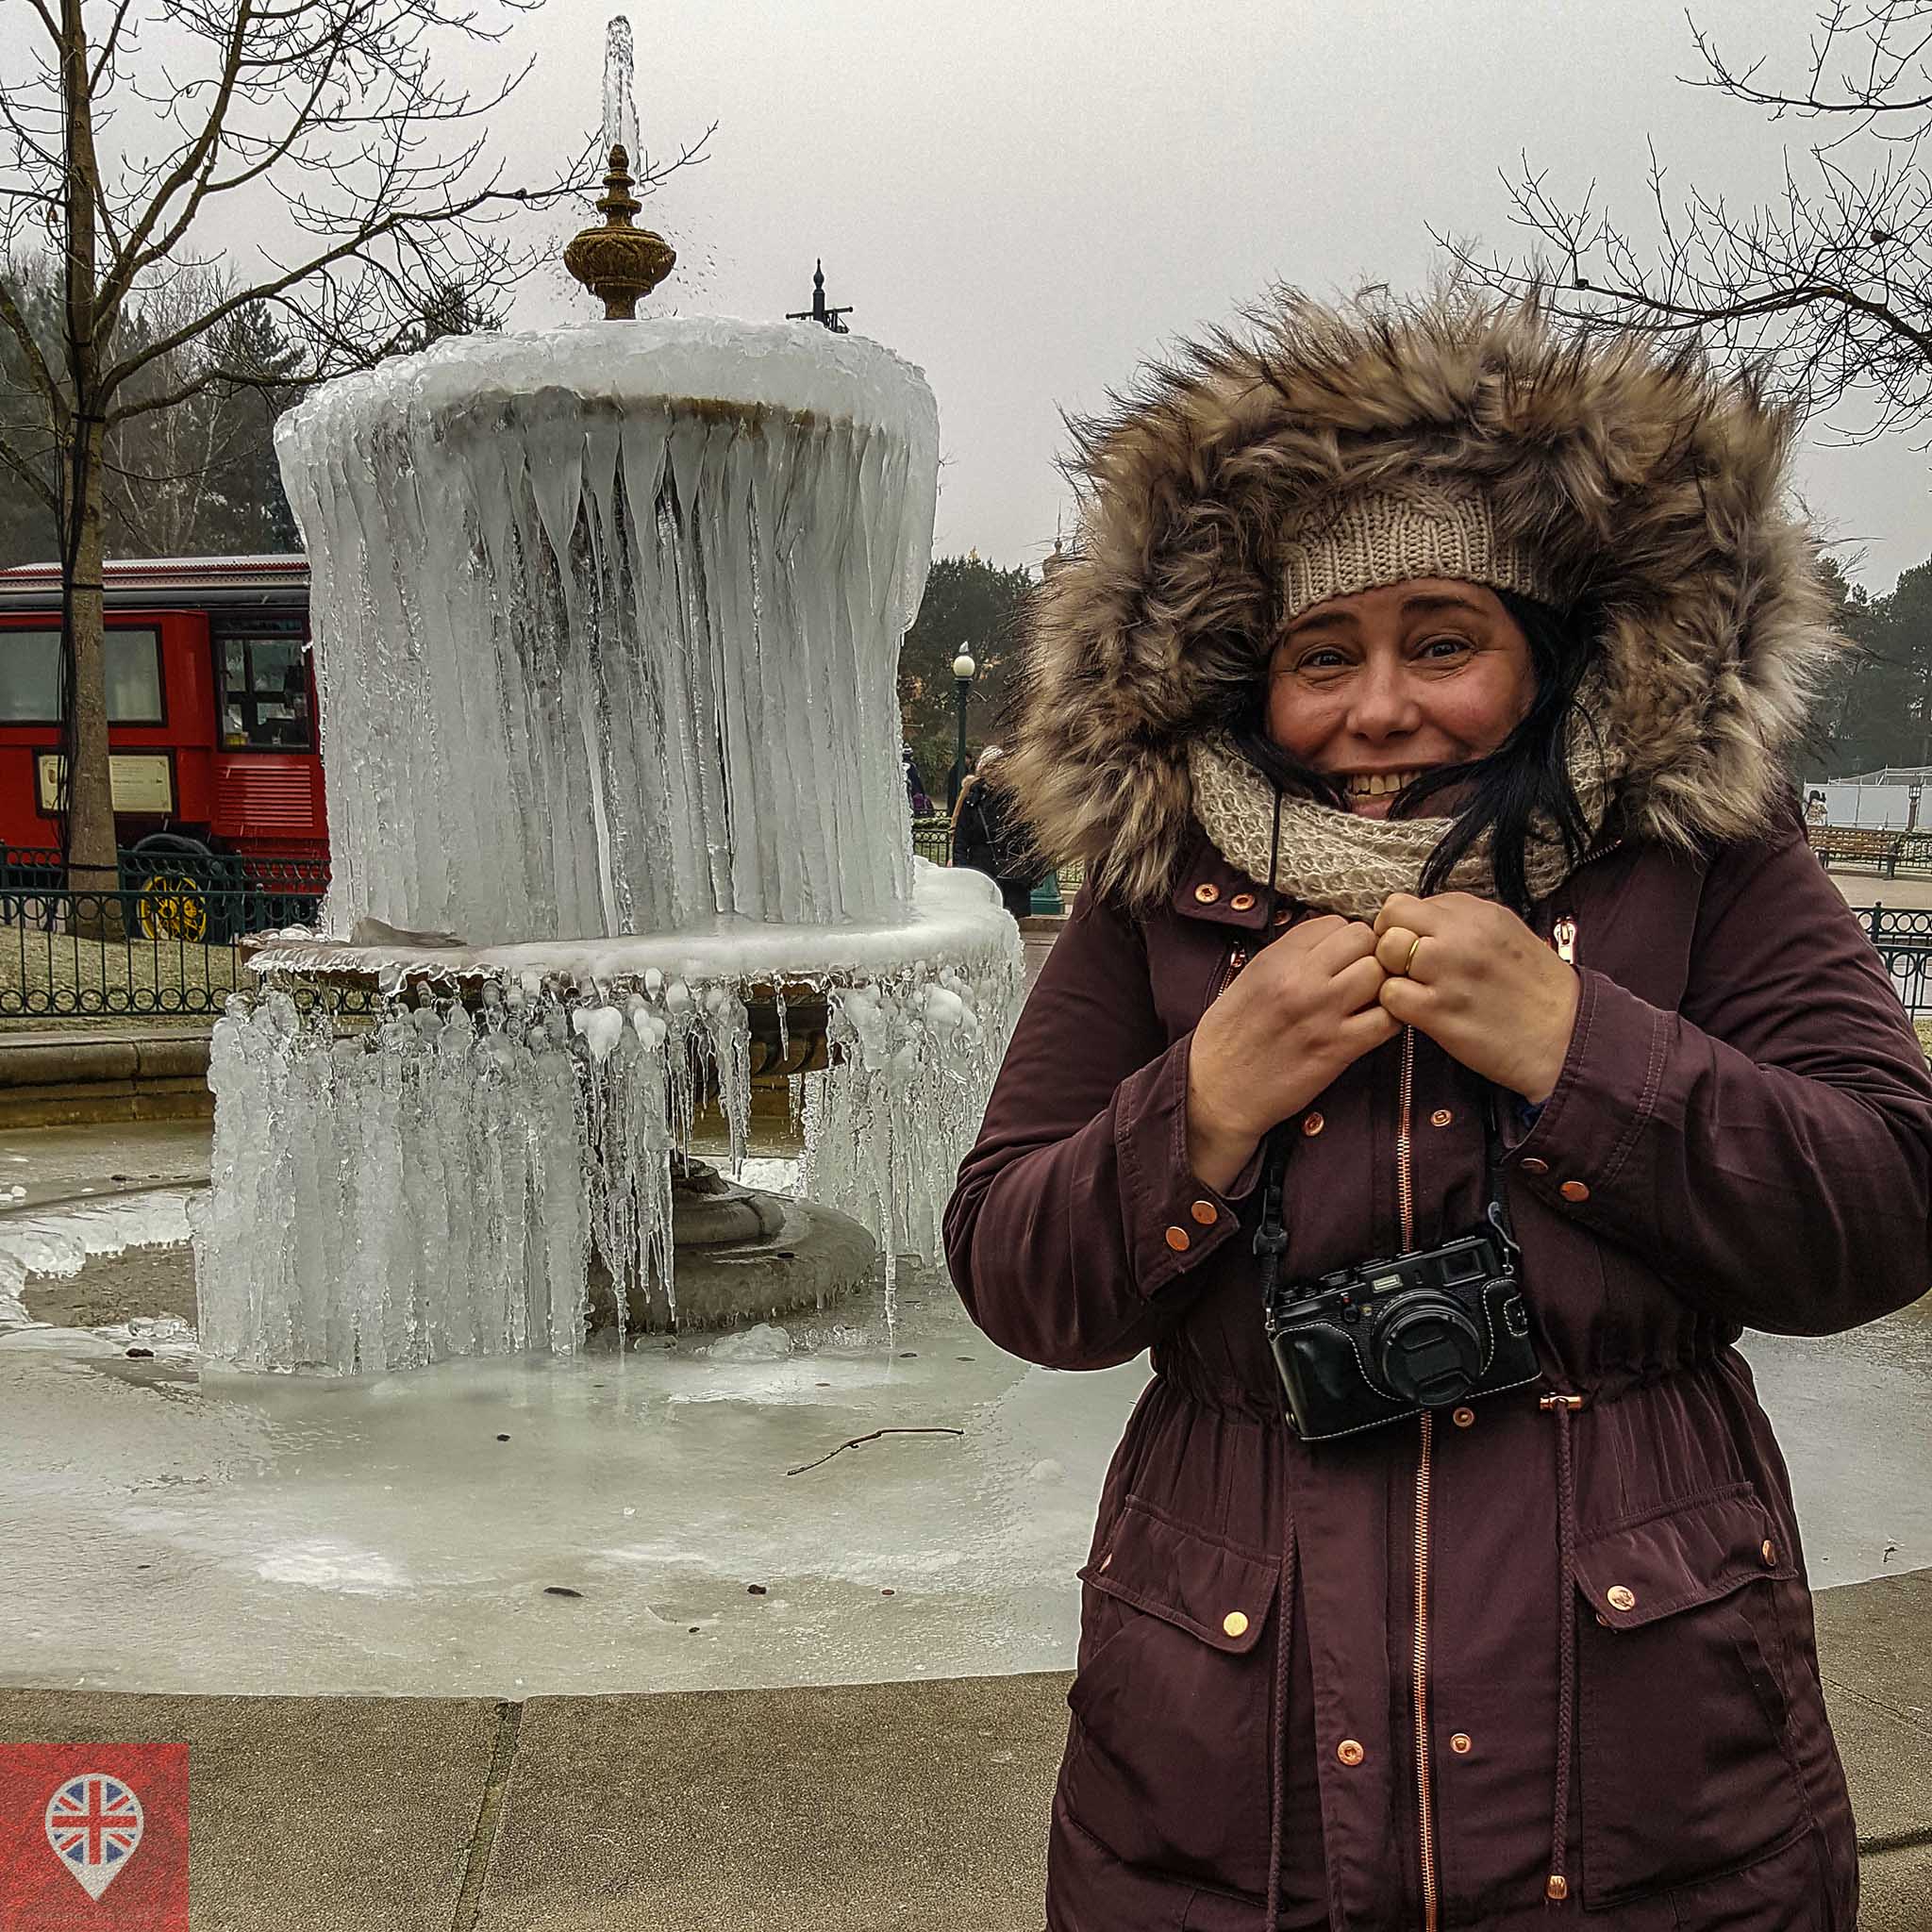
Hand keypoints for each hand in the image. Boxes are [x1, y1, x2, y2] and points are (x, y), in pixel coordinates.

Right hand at [1186, 915, 1400, 1188]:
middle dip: (1368, 954)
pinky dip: (1389, 1019)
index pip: (1334, 923)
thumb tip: (1327, 943)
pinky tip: (1373, 1025)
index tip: (1340, 956)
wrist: (1217, 1090)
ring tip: (1367, 1000)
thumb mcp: (1248, 980)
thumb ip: (1288, 957)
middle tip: (1359, 975)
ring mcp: (1323, 1013)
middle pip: (1364, 941)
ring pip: (1380, 974)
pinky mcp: (1339, 1048)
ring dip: (1381, 985)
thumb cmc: (1228, 1038)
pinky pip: (1387, 1020)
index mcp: (1276, 959)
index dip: (1343, 938)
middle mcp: (1300, 979)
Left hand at [1371, 893, 1578, 1103]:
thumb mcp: (1504, 933)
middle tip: (1405, 968)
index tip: (1413, 945)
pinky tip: (1418, 1012)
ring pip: (1385, 954)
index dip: (1400, 925)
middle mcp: (1460, 936)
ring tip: (1414, 989)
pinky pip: (1391, 995)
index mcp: (1477, 914)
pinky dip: (1397, 1005)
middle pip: (1390, 920)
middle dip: (1389, 944)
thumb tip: (1417, 918)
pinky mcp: (1439, 1011)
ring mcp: (1448, 972)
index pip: (1406, 903)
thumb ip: (1459, 921)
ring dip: (1391, 973)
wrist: (1564, 1035)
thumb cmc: (1533, 988)